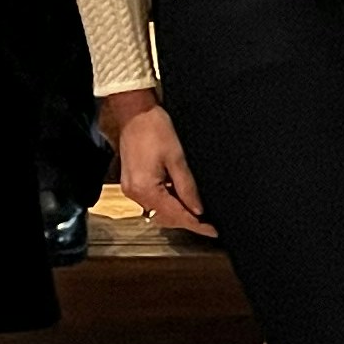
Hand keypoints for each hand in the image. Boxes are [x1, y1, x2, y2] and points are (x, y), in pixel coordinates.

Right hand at [103, 90, 212, 235]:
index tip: (212, 231)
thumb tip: (198, 209)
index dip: (196, 225)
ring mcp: (131, 189)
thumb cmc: (154, 129)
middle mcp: (135, 193)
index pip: (176, 215)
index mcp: (146, 189)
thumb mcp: (177, 158)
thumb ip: (187, 187)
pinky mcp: (131, 182)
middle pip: (165, 216)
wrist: (134, 112)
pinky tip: (180, 196)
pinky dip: (166, 201)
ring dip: (177, 212)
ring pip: (158, 209)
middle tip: (208, 223)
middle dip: (187, 220)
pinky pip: (151, 199)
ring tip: (197, 210)